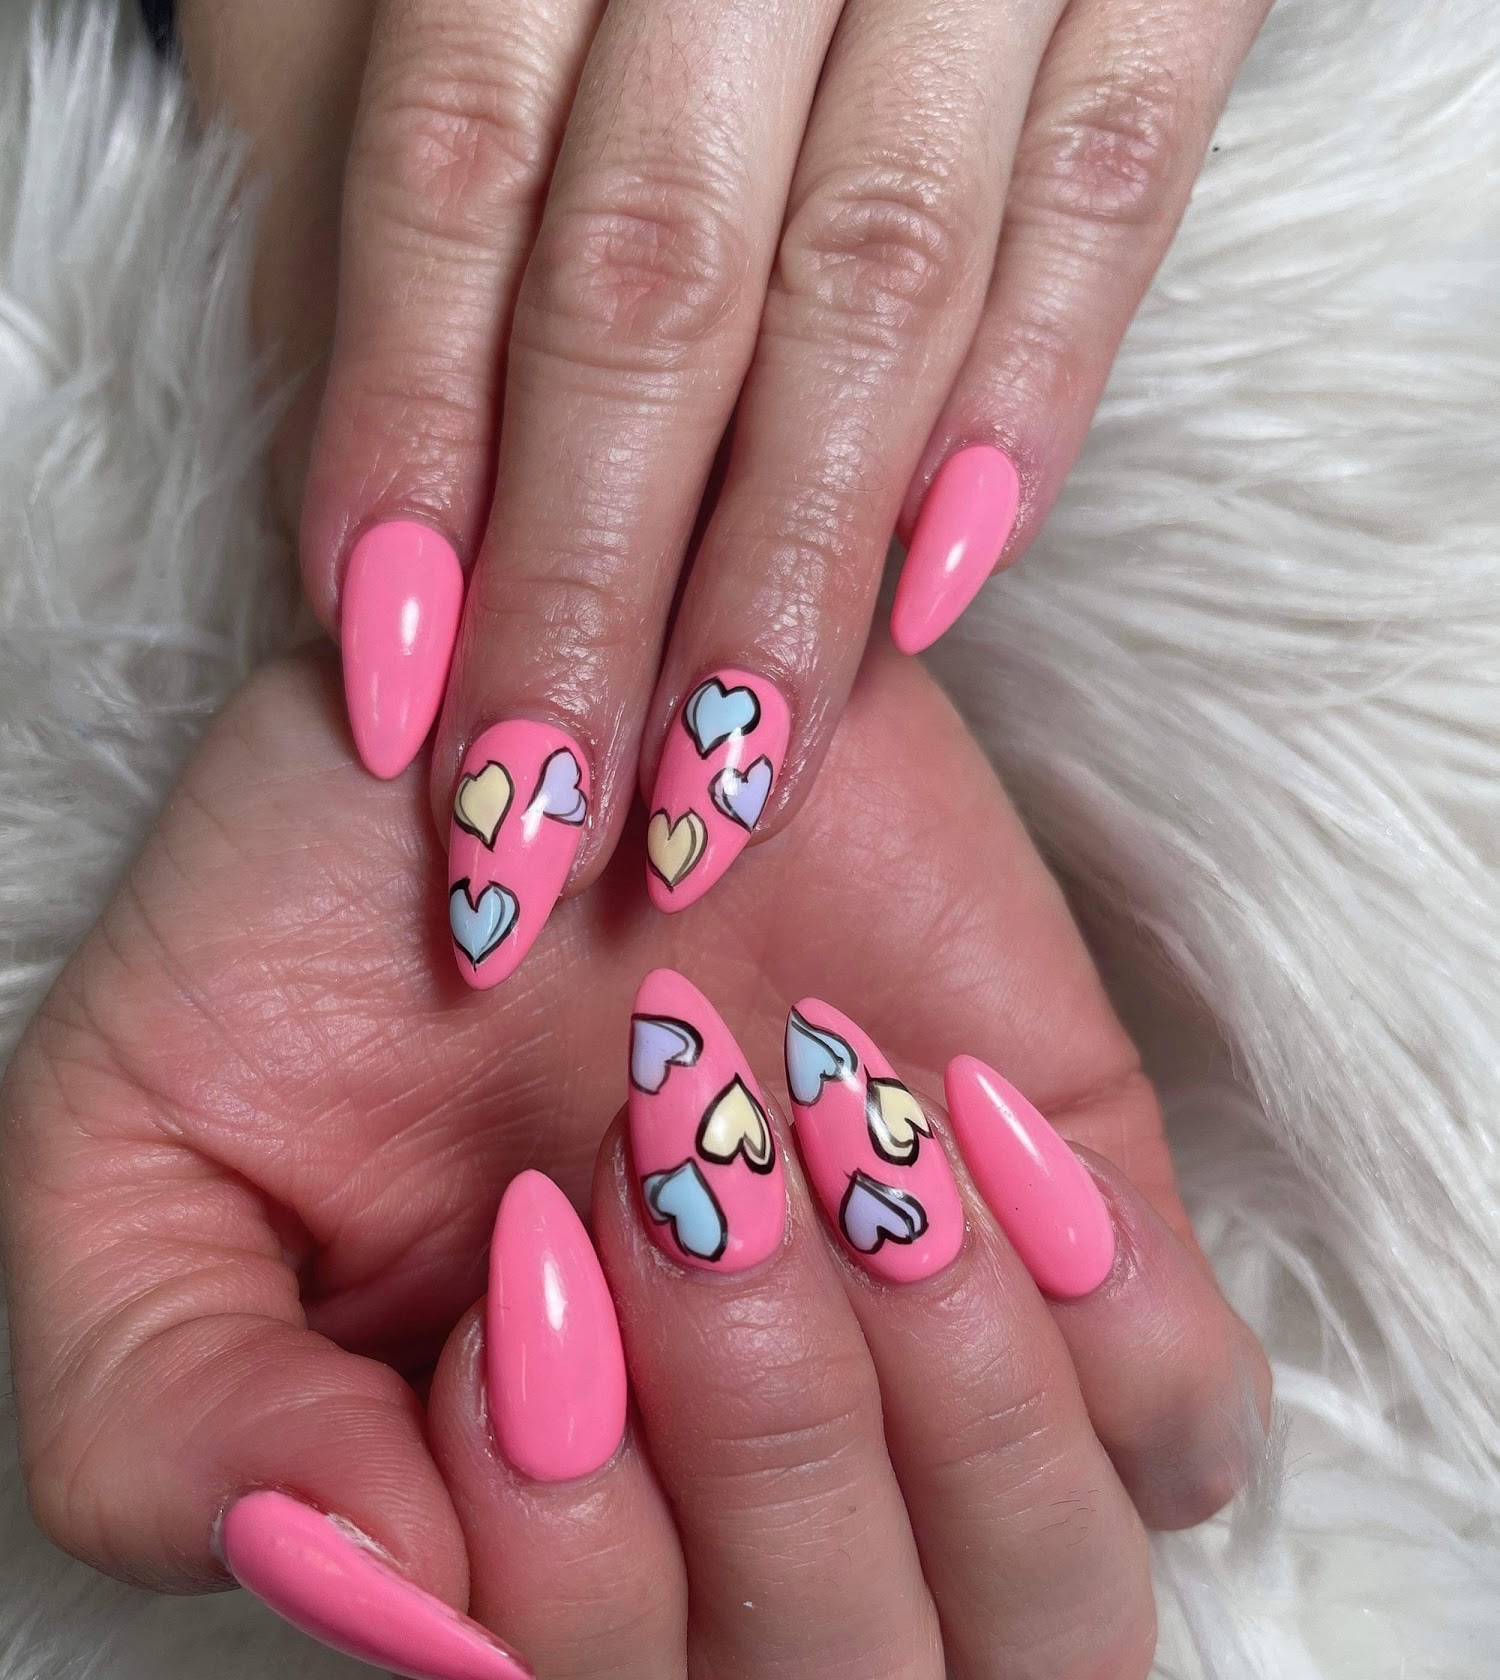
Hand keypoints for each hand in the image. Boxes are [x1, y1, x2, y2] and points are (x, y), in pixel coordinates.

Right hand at [1, 639, 1265, 1679]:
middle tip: (661, 1146)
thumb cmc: (331, 929)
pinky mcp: (1099, 1263)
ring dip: (942, 1389)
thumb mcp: (130, 1160)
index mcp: (508, 1567)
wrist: (535, 693)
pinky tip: (954, 1101)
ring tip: (822, 1112)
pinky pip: (1189, 1429)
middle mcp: (741, 1531)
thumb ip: (168, 1433)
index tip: (517, 1246)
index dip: (559, 1560)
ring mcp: (938, 1410)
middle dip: (755, 1436)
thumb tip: (401, 1606)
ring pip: (1053, 1629)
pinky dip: (1099, 1295)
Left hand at [181, 0, 1270, 963]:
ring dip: (785, 574)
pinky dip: (1024, 409)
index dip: (406, 444)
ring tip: (715, 789)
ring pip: (871, 285)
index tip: (391, 692)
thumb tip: (361, 491)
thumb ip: (374, 179)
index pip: (453, 182)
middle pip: (652, 283)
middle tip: (538, 822)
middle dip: (586, 584)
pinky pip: (1105, 203)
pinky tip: (935, 598)